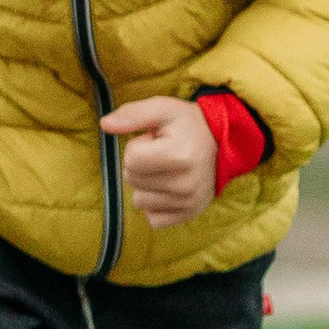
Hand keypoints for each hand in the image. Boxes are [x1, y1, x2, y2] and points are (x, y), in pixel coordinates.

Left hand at [103, 94, 217, 227]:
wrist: (224, 143)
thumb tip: (104, 125)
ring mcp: (188, 203)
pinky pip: (153, 219)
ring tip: (166, 169)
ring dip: (146, 185)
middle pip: (132, 179)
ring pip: (139, 201)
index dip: (138, 145)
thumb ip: (131, 115)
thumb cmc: (188, 124)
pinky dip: (154, 205)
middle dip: (140, 164)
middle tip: (162, 153)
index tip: (155, 140)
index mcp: (179, 156)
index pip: (131, 159)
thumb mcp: (162, 108)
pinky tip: (167, 188)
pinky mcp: (189, 215)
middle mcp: (185, 184)